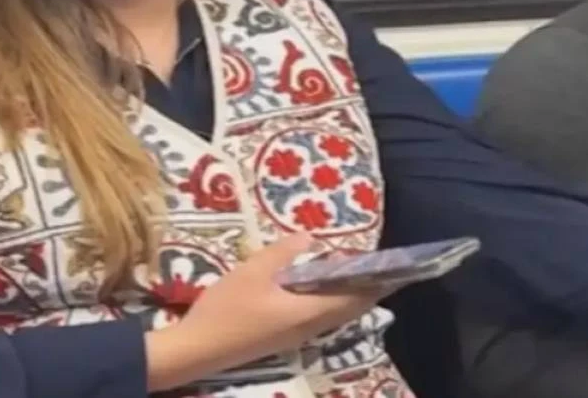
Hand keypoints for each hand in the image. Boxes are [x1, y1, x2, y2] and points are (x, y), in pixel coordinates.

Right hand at [146, 234, 388, 390]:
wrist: (195, 350)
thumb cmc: (227, 309)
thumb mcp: (253, 271)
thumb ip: (283, 252)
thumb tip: (309, 238)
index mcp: (309, 313)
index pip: (355, 299)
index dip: (375, 283)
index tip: (391, 266)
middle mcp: (310, 328)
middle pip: (349, 309)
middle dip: (365, 288)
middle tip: (374, 264)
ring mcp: (296, 337)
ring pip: (333, 315)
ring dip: (345, 294)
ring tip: (350, 269)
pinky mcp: (283, 338)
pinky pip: (318, 318)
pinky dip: (328, 301)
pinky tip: (316, 285)